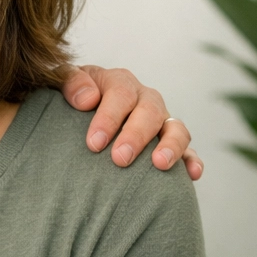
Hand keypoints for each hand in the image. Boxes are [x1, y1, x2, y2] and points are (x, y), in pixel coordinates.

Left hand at [61, 65, 203, 180]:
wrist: (79, 110)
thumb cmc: (72, 98)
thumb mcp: (64, 82)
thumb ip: (71, 83)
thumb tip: (88, 100)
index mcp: (119, 82)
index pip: (120, 94)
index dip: (109, 118)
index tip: (94, 143)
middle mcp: (145, 99)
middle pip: (149, 111)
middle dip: (136, 135)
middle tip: (119, 159)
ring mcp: (161, 121)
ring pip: (175, 128)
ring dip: (170, 146)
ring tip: (159, 164)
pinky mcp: (170, 142)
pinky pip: (188, 150)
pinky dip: (192, 160)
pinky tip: (192, 174)